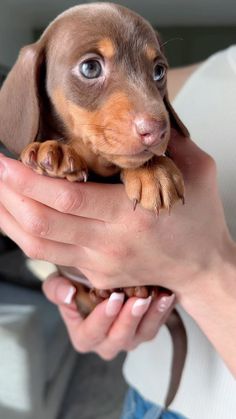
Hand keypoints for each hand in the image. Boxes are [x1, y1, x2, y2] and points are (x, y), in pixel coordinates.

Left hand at [0, 133, 230, 297]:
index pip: (66, 199)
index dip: (27, 180)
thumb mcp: (196, 171)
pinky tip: (13, 216)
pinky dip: (25, 235)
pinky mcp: (95, 276)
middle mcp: (110, 244)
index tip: (3, 159)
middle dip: (7, 195)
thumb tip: (141, 116)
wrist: (202, 267)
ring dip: (7, 218)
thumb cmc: (200, 219)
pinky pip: (49, 257)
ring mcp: (99, 265)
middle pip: (42, 223)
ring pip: (37, 246)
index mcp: (131, 215)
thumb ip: (169, 141)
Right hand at [42, 274, 174, 358]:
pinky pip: (158, 324)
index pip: (91, 333)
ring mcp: (129, 338)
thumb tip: (67, 293)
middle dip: (130, 319)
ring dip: (152, 316)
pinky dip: (164, 310)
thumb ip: (57, 289)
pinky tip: (168, 294)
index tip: (114, 299)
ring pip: (143, 334)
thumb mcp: (58, 284)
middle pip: (120, 338)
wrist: (96, 281)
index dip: (103, 318)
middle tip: (138, 300)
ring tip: (158, 297)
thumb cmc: (74, 285)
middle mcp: (107, 343)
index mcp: (84, 337)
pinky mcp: (146, 329)